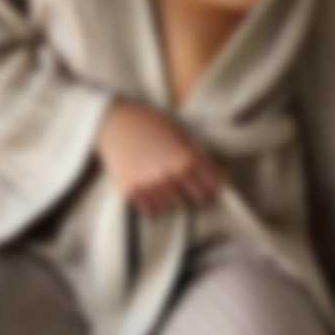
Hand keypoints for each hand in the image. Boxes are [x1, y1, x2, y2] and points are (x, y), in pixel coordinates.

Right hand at [95, 100, 223, 217]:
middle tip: (184, 184)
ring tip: (164, 184)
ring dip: (172, 199)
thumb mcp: (180, 132)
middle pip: (193, 202)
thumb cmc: (150, 122)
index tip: (206, 184)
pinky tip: (151, 190)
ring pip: (172, 208)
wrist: (114, 122)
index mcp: (185, 159)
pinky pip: (151, 212)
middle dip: (192, 194)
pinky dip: (154, 205)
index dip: (210, 186)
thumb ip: (197, 155)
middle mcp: (169, 175)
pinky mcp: (131, 192)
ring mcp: (149, 185)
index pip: (210, 188)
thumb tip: (219, 175)